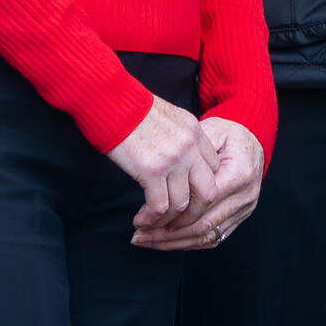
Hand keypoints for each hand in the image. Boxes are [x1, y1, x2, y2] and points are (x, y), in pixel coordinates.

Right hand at [103, 95, 216, 225]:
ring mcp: (174, 160)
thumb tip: (180, 157)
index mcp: (197, 133)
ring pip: (183, 204)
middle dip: (194, 213)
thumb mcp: (169, 117)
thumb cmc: (133, 109)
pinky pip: (160, 205)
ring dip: (168, 220)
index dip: (201, 188)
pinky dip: (152, 217)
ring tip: (153, 224)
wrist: (112, 101)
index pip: (214, 169)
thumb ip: (181, 138)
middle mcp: (191, 148)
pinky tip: (141, 220)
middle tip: (177, 222)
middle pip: (208, 191)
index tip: (186, 198)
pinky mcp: (152, 171)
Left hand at [136, 117, 265, 250]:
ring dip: (174, 243)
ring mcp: (245, 208)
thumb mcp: (211, 131)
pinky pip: (214, 238)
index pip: (202, 202)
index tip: (144, 217)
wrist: (253, 142)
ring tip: (148, 240)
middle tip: (139, 236)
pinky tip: (167, 242)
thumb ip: (191, 153)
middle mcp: (245, 195)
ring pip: (207, 237)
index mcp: (239, 173)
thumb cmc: (228, 135)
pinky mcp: (241, 216)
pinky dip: (188, 243)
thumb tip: (159, 176)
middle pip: (203, 225)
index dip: (171, 214)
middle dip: (167, 235)